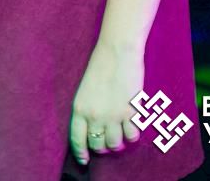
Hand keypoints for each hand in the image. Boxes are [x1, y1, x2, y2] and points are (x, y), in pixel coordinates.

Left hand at [69, 40, 142, 165]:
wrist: (117, 50)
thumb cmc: (102, 64)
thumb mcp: (86, 89)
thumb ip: (88, 109)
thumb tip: (95, 130)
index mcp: (80, 108)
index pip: (77, 140)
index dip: (81, 153)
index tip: (85, 160)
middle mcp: (94, 116)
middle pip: (98, 145)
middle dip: (103, 146)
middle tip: (108, 140)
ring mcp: (113, 115)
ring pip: (115, 145)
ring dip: (119, 143)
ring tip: (121, 134)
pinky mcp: (130, 112)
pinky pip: (132, 136)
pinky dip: (133, 134)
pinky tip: (132, 125)